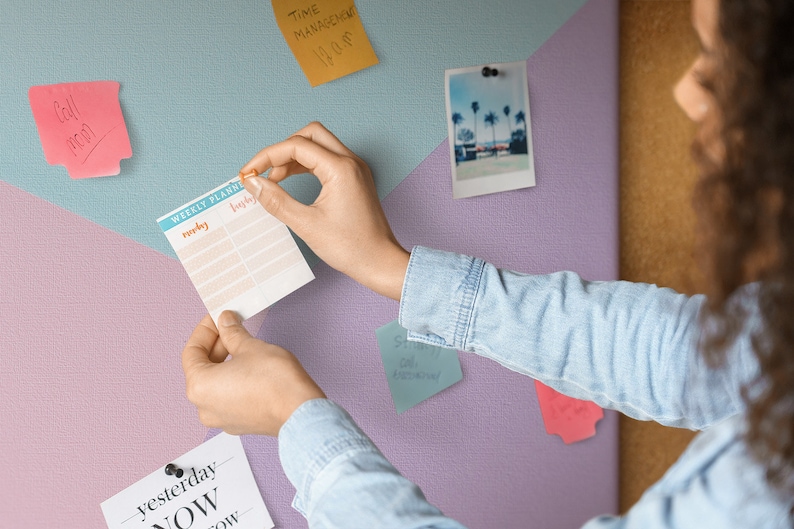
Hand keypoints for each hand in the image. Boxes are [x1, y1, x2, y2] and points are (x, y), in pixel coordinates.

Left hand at [181, 311, 325, 435]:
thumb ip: (232, 333)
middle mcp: (204, 407)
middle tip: (231, 327)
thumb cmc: (275, 382)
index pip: (192, 351)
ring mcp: (221, 419)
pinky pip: (228, 397)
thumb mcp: (250, 346)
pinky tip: (249, 367)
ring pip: (215, 384)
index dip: (205, 330)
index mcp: (199, 386)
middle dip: (216, 345)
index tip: (217, 318)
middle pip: (202, 369)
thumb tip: (226, 323)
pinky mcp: (239, 423)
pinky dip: (234, 380)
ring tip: (242, 345)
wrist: (300, 411)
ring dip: (225, 362)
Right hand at [239, 122, 409, 300]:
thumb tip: (253, 183)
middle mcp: (351, 162)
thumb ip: (276, 201)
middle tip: (264, 172)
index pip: (296, 146)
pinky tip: (291, 181)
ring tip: (274, 180)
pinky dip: (307, 165)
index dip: (267, 157)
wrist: (380, 262)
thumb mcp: (306, 225)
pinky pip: (327, 160)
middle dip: (282, 149)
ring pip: (319, 145)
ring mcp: (355, 169)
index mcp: (341, 169)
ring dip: (294, 157)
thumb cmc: (351, 248)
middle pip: (310, 135)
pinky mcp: (355, 179)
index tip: (249, 173)